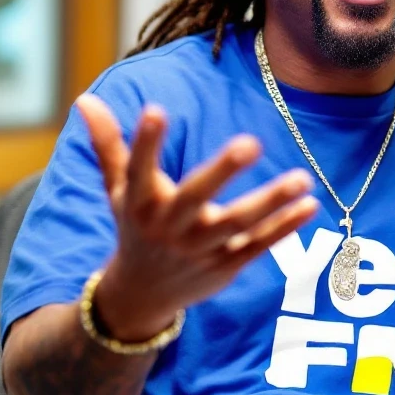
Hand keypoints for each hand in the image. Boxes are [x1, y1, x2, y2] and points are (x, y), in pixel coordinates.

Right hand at [76, 94, 318, 341]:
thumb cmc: (134, 226)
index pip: (139, 168)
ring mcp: (200, 250)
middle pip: (196, 197)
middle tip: (250, 142)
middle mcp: (169, 227)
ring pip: (239, 224)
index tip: (154, 108)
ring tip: (303, 178)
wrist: (141, 296)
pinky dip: (285, 227)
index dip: (145, 141)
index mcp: (140, 202)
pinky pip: (259, 245)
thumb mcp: (117, 188)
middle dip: (222, 172)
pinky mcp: (226, 266)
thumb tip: (84, 98)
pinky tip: (310, 204)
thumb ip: (108, 143)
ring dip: (271, 202)